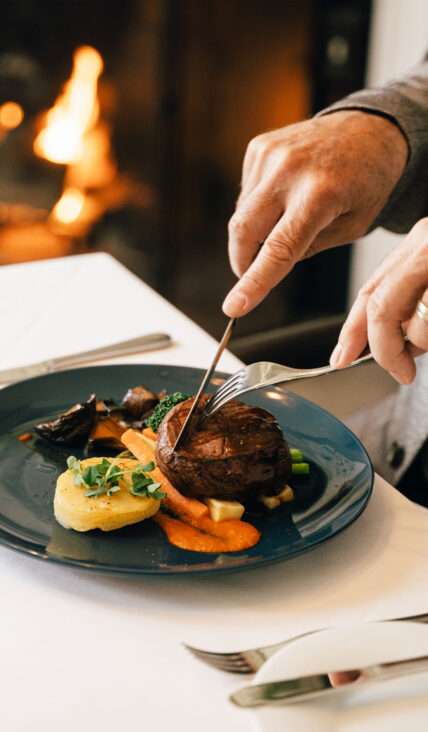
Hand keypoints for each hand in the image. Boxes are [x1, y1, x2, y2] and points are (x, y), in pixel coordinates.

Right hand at [222, 110, 407, 316]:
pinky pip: (246, 194)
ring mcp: (270, 155)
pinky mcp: (259, 147)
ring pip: (242, 215)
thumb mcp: (352, 227)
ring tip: (290, 218)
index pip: (278, 249)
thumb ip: (308, 249)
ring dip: (256, 231)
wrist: (369, 129)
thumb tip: (267, 264)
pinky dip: (258, 207)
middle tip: (252, 276)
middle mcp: (290, 170)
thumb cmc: (366, 181)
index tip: (234, 307)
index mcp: (320, 194)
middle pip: (244, 231)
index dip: (253, 282)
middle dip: (242, 262)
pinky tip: (284, 196)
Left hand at [330, 218, 427, 384]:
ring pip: (407, 321)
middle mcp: (424, 245)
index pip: (370, 291)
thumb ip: (413, 303)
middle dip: (382, 349)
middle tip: (399, 371)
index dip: (353, 331)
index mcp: (419, 245)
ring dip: (420, 344)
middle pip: (378, 306)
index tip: (340, 358)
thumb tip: (394, 344)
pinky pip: (426, 322)